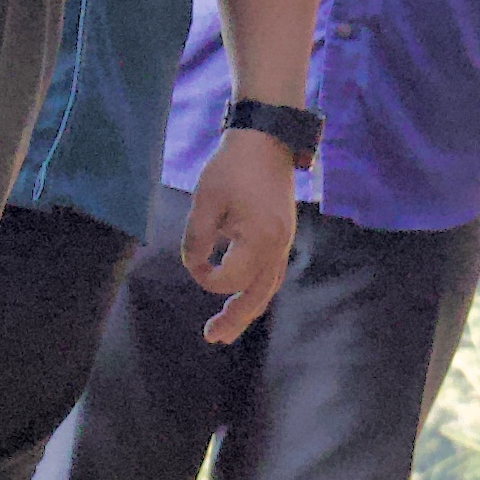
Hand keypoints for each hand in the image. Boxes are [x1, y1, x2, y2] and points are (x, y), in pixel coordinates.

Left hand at [181, 128, 300, 345]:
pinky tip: (241, 296)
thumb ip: (196, 238)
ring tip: (227, 330)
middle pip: (257, 295)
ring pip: (268, 288)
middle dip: (235, 318)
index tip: (194, 255)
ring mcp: (285, 242)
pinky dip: (256, 291)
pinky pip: (271, 274)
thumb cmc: (232, 167)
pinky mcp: (283, 236)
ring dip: (247, 310)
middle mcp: (278, 246)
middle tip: (212, 338)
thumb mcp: (204, 200)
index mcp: (259, 238)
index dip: (205, 275)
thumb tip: (195, 267)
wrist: (266, 140)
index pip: (230, 278)